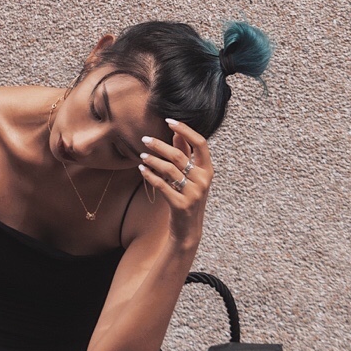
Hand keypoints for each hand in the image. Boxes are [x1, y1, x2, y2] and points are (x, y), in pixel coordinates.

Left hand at [139, 119, 211, 238]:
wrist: (187, 229)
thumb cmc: (188, 197)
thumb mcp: (191, 176)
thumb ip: (186, 154)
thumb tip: (177, 133)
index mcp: (208, 170)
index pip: (200, 143)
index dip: (185, 130)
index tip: (169, 121)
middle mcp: (203, 180)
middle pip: (179, 155)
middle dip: (159, 145)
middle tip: (145, 139)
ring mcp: (193, 193)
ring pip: (169, 170)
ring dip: (153, 160)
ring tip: (142, 156)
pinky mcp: (180, 205)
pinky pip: (162, 185)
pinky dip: (150, 175)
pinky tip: (142, 169)